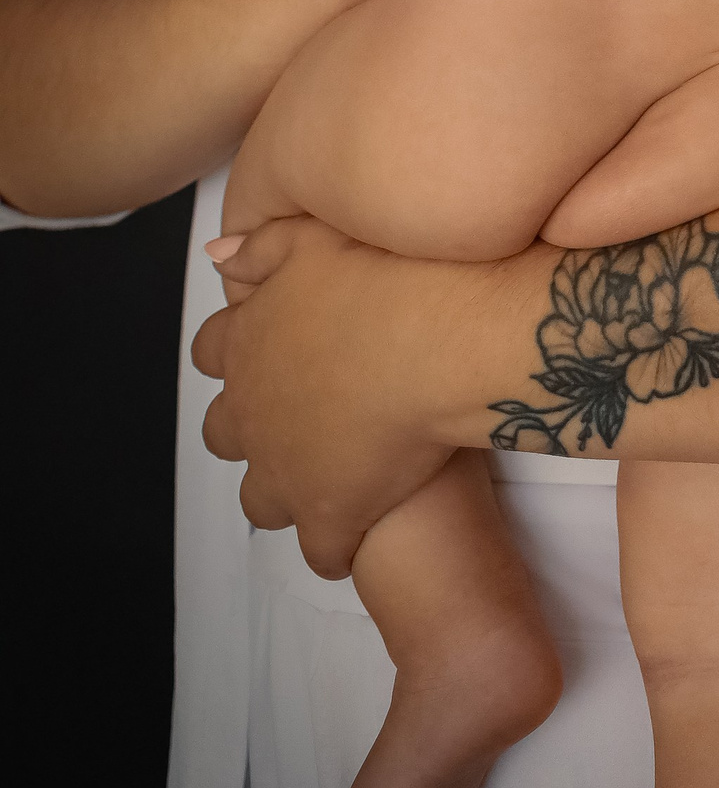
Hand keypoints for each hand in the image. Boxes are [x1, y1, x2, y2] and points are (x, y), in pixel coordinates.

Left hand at [194, 216, 502, 576]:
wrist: (437, 342)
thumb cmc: (383, 276)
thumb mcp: (312, 238)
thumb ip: (260, 247)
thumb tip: (216, 257)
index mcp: (246, 343)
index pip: (212, 351)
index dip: (237, 351)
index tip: (270, 348)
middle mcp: (252, 413)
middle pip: (225, 432)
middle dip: (252, 427)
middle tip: (298, 413)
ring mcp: (285, 471)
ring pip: (262, 497)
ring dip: (285, 489)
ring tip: (328, 476)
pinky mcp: (329, 516)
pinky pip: (323, 549)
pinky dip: (336, 543)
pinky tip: (363, 528)